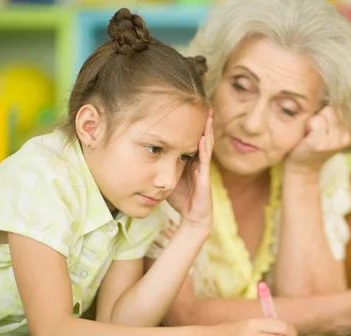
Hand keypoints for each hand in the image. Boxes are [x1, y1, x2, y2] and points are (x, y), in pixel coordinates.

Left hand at [167, 109, 213, 230]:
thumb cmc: (179, 198)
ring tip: (208, 115)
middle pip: (201, 137)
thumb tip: (142, 152)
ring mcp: (203, 169)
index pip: (191, 138)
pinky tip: (203, 138)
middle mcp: (198, 162)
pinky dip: (204, 149)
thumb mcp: (166, 177)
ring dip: (208, 130)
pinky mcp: (205, 178)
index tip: (188, 107)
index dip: (191, 124)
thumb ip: (159, 165)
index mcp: (190, 160)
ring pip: (206, 146)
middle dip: (203, 121)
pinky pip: (204, 161)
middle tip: (202, 103)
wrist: (191, 217)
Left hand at [285, 106, 350, 175]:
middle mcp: (349, 135)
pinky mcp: (321, 144)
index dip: (330, 109)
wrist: (301, 164)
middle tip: (317, 128)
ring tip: (313, 131)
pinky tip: (308, 135)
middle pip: (334, 107)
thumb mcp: (331, 122)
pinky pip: (316, 121)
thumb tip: (339, 82)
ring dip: (315, 119)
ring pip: (326, 112)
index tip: (327, 124)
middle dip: (322, 113)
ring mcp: (336, 141)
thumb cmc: (314, 138)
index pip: (345, 103)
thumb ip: (338, 107)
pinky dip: (309, 125)